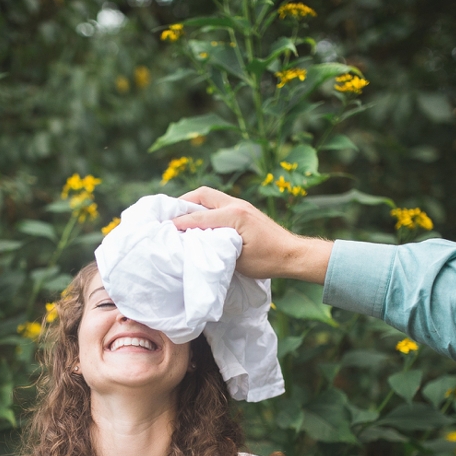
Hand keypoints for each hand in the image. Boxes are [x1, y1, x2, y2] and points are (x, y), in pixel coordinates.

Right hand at [173, 186, 332, 283]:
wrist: (292, 254)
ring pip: (210, 196)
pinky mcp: (244, 209)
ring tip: (180, 216)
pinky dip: (204, 208)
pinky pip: (218, 202)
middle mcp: (237, 204)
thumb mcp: (237, 260)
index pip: (199, 217)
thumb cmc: (268, 260)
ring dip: (193, 203)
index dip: (179, 222)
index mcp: (234, 215)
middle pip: (202, 194)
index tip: (163, 228)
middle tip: (169, 215)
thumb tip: (194, 243)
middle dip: (182, 202)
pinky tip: (199, 220)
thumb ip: (215, 248)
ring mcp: (241, 205)